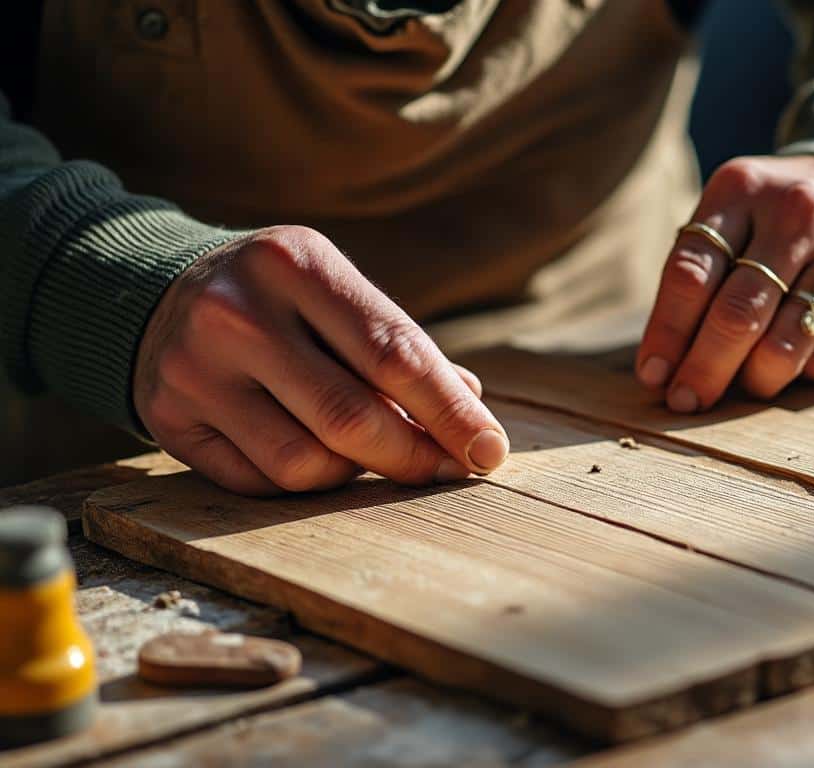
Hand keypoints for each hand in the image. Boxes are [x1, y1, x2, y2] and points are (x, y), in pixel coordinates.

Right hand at [133, 225, 508, 495]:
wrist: (160, 293)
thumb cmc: (284, 299)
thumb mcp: (339, 294)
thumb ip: (403, 349)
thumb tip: (473, 415)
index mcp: (295, 262)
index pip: (394, 353)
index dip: (450, 411)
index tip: (490, 449)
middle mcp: (237, 311)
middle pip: (351, 417)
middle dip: (415, 456)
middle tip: (449, 469)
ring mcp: (193, 368)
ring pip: (305, 463)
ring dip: (354, 471)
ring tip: (366, 449)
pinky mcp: (167, 417)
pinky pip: (259, 482)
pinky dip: (303, 483)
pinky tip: (312, 453)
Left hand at [636, 155, 813, 410]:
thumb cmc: (781, 219)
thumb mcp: (733, 216)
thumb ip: (696, 276)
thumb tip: (662, 370)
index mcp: (747, 188)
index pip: (691, 274)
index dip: (667, 334)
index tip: (654, 377)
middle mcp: (806, 212)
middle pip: (739, 317)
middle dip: (705, 372)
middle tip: (688, 401)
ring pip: (788, 352)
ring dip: (760, 379)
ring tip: (753, 375)